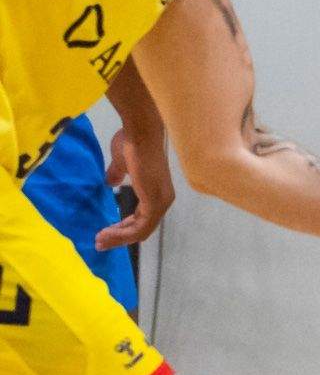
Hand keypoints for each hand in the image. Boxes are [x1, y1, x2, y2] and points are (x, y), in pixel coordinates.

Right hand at [95, 127, 173, 249]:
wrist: (139, 132)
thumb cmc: (131, 143)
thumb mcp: (121, 163)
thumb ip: (117, 174)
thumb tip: (110, 182)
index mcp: (158, 193)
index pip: (143, 218)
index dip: (125, 227)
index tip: (106, 233)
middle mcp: (163, 200)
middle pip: (143, 228)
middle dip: (120, 237)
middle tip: (100, 242)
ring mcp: (160, 201)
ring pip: (141, 230)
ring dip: (119, 238)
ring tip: (100, 241)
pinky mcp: (154, 202)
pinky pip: (140, 226)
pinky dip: (123, 233)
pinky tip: (107, 234)